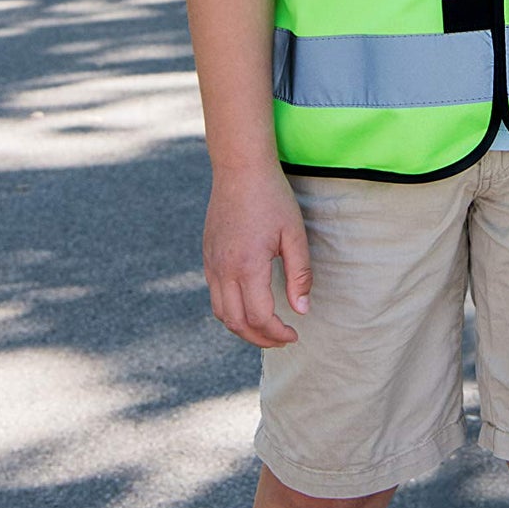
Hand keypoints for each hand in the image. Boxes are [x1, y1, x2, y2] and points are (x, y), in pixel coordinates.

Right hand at [203, 162, 312, 347]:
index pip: (260, 317)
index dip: (277, 333)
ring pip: (221, 313)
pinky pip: (214, 295)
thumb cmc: (272, 197)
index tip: (294, 334)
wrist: (240, 168)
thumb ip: (299, 275)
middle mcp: (223, 269)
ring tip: (266, 328)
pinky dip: (230, 310)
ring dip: (243, 327)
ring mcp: (211, 263)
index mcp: (247, 266)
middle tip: (282, 339)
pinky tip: (249, 305)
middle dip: (260, 338)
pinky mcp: (207, 256)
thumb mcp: (294, 234)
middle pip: (236, 323)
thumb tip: (302, 310)